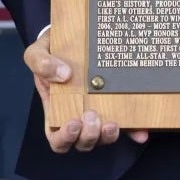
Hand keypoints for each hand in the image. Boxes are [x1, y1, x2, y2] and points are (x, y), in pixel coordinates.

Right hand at [23, 32, 146, 151]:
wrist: (73, 37)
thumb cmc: (51, 51)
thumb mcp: (37, 53)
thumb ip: (41, 63)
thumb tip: (64, 75)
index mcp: (56, 109)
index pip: (57, 137)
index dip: (65, 138)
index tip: (73, 123)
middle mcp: (78, 116)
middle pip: (83, 142)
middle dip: (89, 135)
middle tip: (92, 115)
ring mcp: (99, 113)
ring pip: (104, 138)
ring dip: (108, 136)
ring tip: (111, 123)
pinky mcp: (117, 107)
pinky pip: (128, 126)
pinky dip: (134, 132)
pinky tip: (141, 132)